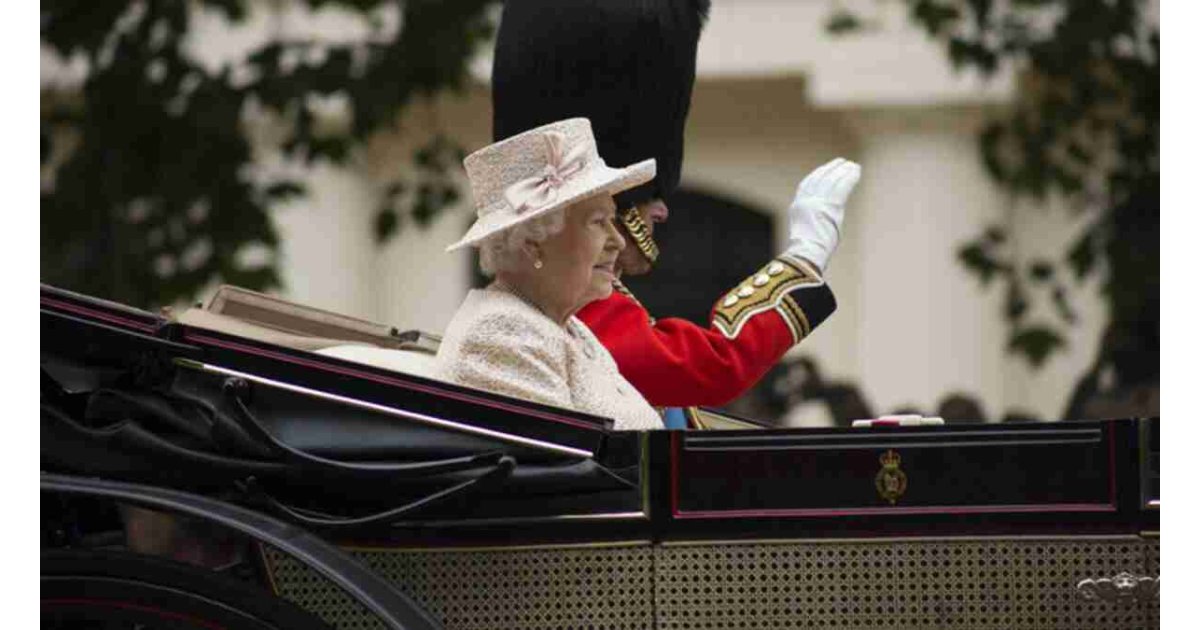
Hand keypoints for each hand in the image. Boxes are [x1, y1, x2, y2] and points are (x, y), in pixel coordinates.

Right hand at [784, 158, 860, 273]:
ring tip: (852, 165)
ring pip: (832, 180)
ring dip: (843, 171)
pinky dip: (850, 177)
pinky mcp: (831, 206)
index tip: (825, 169)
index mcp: (797, 207)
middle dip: (831, 169)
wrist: (807, 255)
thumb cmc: (808, 252)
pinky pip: (843, 186)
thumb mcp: (807, 233)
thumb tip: (826, 224)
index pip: (807, 185)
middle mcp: (806, 201)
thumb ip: (815, 222)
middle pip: (820, 178)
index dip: (817, 174)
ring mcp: (818, 202)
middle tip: (842, 162)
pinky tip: (857, 171)